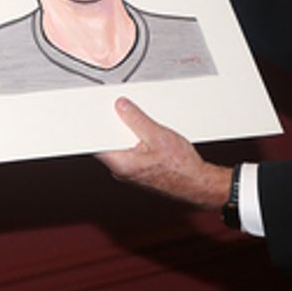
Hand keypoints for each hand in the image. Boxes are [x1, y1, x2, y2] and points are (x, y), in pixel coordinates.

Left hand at [96, 97, 229, 211]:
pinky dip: (134, 140)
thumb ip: (137, 120)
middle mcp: (122, 170)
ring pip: (121, 146)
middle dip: (114, 125)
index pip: (96, 142)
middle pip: (109, 142)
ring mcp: (130, 171)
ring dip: (127, 132)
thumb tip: (121, 107)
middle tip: (120, 109)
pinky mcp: (138, 170)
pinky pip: (130, 151)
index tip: (94, 111)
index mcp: (121, 163)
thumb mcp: (158, 136)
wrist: (198, 184)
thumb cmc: (181, 168)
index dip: (94, 125)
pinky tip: (146, 134)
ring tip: (139, 121)